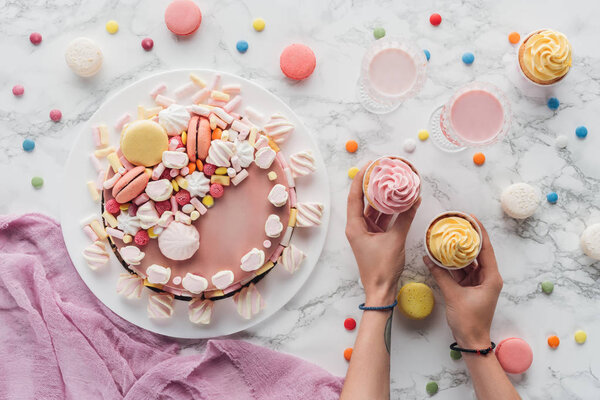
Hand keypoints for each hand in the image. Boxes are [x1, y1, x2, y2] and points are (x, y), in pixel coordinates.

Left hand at [346, 163, 420, 304]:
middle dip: (374, 186)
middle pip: (364, 201)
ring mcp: (366, 233)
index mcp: (355, 226)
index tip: (369, 165)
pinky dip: (391, 212)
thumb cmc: (382, 268)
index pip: (355, 196)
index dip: (360, 179)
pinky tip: (402, 203)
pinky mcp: (374, 238)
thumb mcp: (395, 240)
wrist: (381, 290)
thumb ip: (405, 219)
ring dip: (384, 199)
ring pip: (375, 210)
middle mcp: (358, 227)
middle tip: (384, 170)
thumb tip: (414, 200)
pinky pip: (382, 220)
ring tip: (394, 183)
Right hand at [423, 216, 502, 347]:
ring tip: (447, 237)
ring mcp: (478, 283)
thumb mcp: (453, 295)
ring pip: (467, 262)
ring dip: (457, 252)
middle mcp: (487, 277)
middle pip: (477, 253)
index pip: (486, 249)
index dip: (479, 232)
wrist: (471, 340)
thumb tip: (428, 259)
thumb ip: (441, 275)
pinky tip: (440, 257)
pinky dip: (452, 265)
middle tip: (457, 224)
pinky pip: (461, 272)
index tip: (471, 218)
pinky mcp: (470, 288)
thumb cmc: (469, 320)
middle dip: (467, 239)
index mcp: (491, 277)